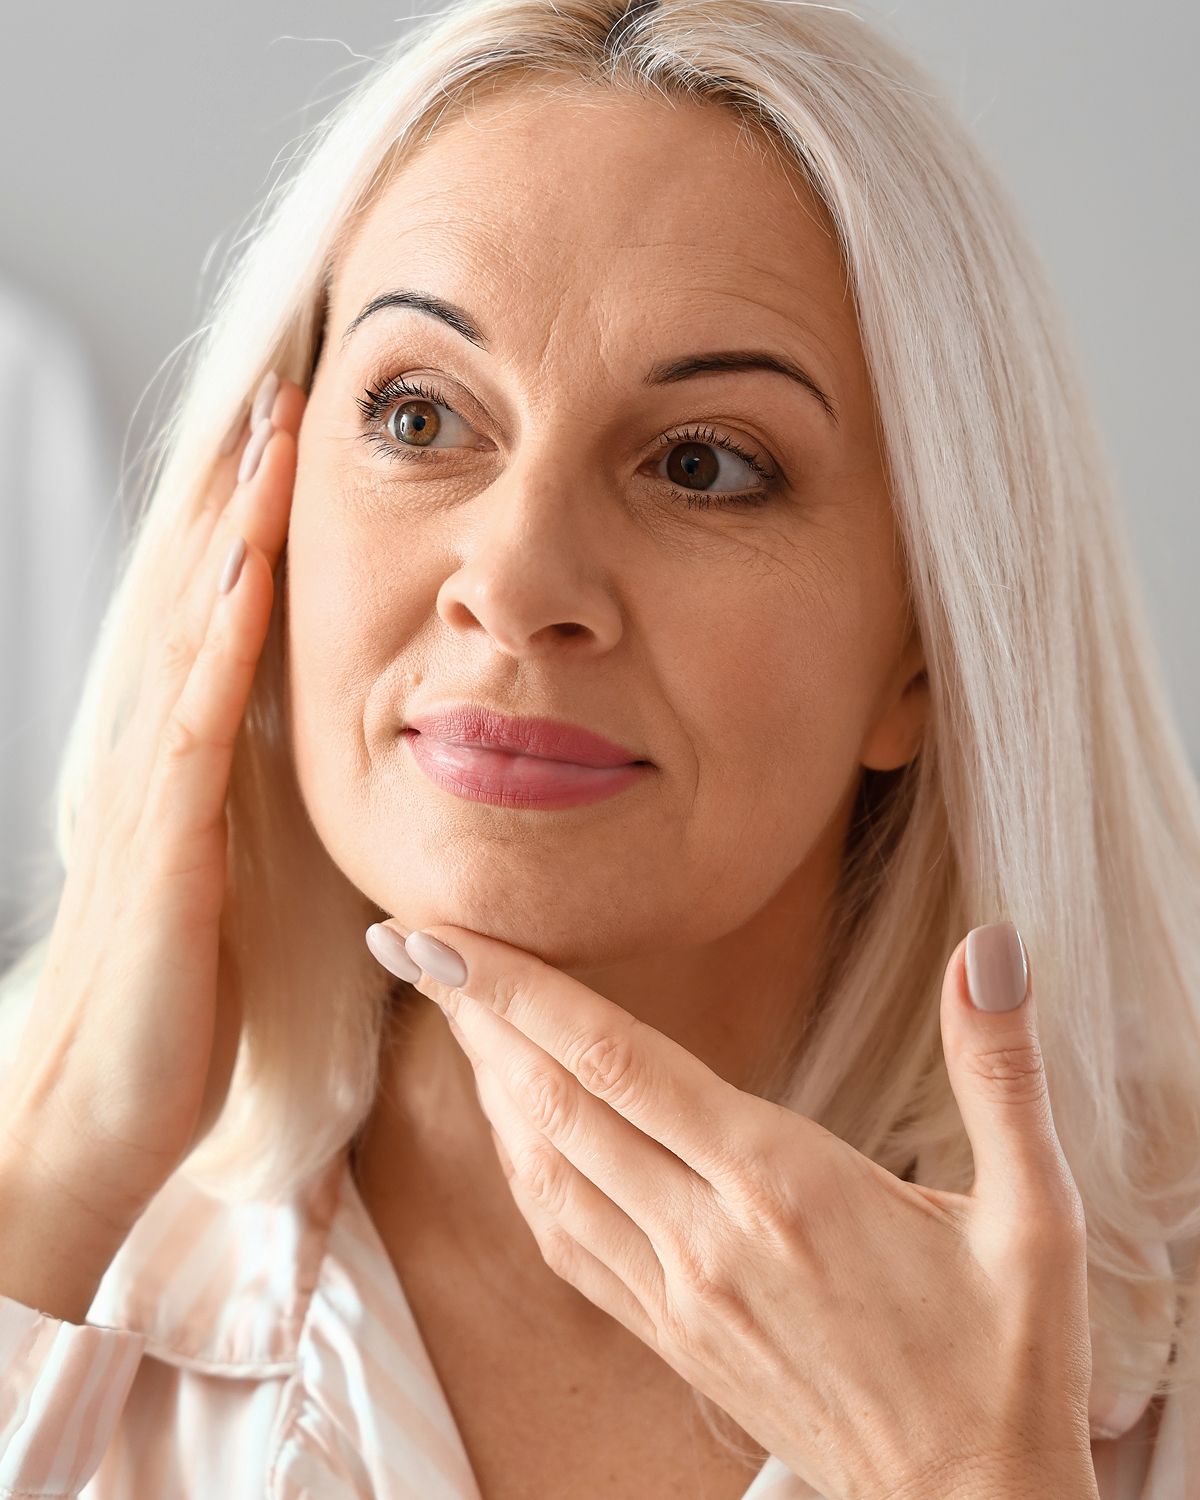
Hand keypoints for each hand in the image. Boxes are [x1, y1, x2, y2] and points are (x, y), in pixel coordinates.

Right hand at [0, 374, 303, 1240]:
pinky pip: (198, 726)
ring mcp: (153, 796)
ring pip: (192, 632)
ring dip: (233, 531)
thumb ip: (247, 814)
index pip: (214, 620)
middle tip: (282, 392)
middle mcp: (155, 758)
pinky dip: (222, 644)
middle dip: (239, 493)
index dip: (248, 528)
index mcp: (179, 767)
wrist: (93, 1119)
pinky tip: (249, 575)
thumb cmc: (172, 1014)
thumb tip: (292, 758)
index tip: (294, 446)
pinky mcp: (166, 851)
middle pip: (196, 596)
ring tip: (270, 434)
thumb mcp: (223, 889)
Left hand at [367, 918, 1096, 1499]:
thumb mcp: (1035, 1215)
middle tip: (413, 941)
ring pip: (545, 1170)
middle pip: (556, 1104)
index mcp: (779, 1188)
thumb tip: (993, 945)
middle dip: (477, 1015)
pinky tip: (513, 1129)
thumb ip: (1000, 1072)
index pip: (616, 1061)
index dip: (519, 990)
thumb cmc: (1005, 1362)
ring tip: (453, 1011)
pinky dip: (522, 1167)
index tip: (445, 934)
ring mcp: (674, 1294)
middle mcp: (703, 1238)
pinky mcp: (669, 1336)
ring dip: (490, 1083)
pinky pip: (565, 1238)